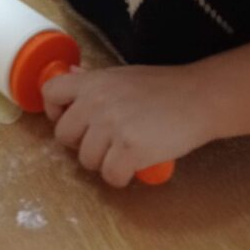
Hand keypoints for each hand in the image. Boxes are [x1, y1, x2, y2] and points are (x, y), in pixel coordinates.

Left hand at [42, 64, 206, 186]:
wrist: (198, 98)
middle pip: (64, 136)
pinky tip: (136, 163)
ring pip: (87, 161)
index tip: (73, 120)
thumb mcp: (122, 76)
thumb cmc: (163, 87)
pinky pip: (110, 176)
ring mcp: (111, 126)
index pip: (50, 93)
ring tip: (126, 150)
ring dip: (104, 162)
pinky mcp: (129, 149)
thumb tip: (71, 74)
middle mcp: (96, 102)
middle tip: (106, 142)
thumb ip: (94, 80)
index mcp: (93, 81)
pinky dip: (122, 176)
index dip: (55, 111)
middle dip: (82, 144)